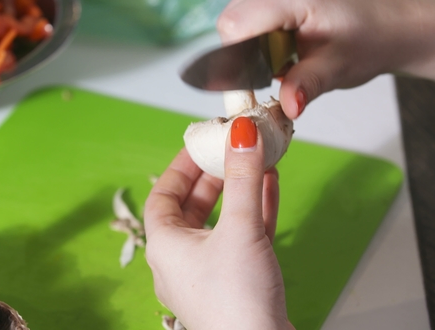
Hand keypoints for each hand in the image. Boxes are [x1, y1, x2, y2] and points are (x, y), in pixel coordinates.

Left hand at [144, 117, 292, 328]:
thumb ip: (243, 179)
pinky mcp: (236, 282)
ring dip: (239, 192)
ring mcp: (209, 272)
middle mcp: (182, 260)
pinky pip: (241, 238)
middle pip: (193, 207)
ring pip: (222, 221)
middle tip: (232, 151)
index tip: (200, 144)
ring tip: (256, 164)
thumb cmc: (236, 300)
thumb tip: (241, 133)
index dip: (180, 167)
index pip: (163, 195)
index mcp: (165, 246)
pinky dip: (255, 213)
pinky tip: (270, 188)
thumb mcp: (239, 229)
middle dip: (215, 177)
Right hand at [217, 0, 434, 118]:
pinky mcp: (278, 1)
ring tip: (284, 56)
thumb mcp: (338, 67)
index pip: (236, 24)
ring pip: (237, 18)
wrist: (389, 26)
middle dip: (243, 53)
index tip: (251, 81)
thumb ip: (307, 84)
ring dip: (251, 46)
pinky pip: (250, 17)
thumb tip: (287, 107)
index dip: (235, 56)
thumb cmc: (369, 39)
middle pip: (232, 20)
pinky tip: (284, 47)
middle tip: (276, 68)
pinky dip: (259, 38)